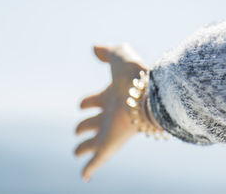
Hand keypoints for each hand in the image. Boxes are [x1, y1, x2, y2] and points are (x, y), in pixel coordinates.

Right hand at [74, 44, 148, 180]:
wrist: (147, 95)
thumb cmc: (133, 74)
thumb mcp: (119, 55)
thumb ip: (107, 51)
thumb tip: (94, 48)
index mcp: (111, 96)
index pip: (95, 101)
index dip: (87, 102)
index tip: (83, 104)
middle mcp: (110, 115)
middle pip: (93, 123)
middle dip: (84, 126)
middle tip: (78, 130)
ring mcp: (109, 131)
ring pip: (93, 143)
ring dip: (84, 147)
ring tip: (78, 151)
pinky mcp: (110, 146)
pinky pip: (97, 162)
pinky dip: (89, 169)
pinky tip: (85, 177)